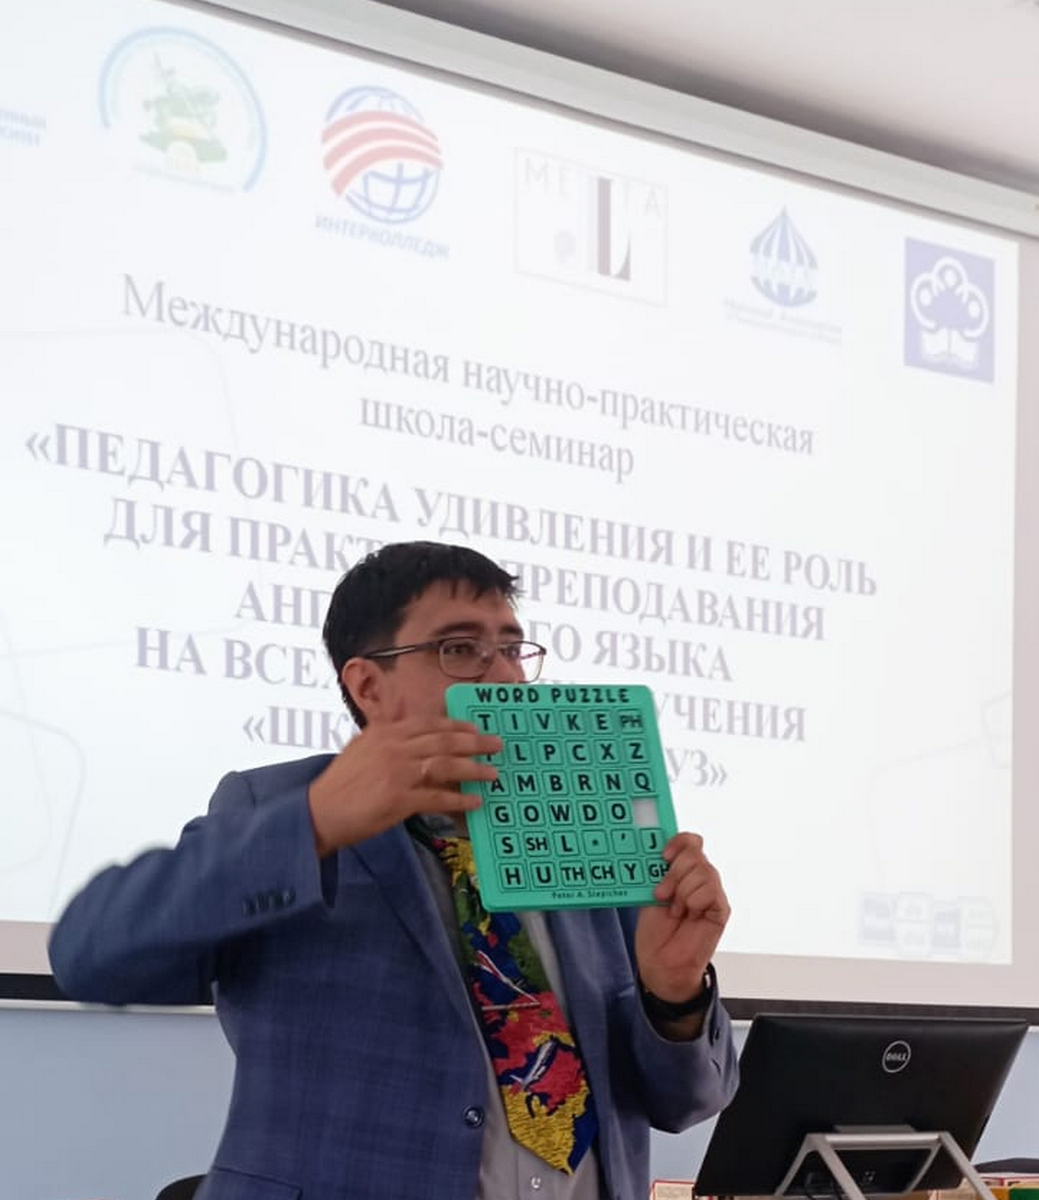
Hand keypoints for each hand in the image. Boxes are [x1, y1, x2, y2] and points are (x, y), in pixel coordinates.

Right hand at [307, 717, 501, 854]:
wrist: (319, 811)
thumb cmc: (341, 782)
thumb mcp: (362, 746)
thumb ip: (385, 731)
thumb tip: (405, 719)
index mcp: (386, 732)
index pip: (430, 723)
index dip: (457, 725)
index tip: (475, 728)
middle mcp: (395, 747)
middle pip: (445, 740)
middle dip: (475, 742)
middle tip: (496, 746)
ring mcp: (398, 772)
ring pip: (447, 766)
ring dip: (474, 769)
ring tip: (492, 774)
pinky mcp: (400, 799)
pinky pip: (438, 797)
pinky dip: (459, 800)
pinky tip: (475, 802)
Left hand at [634, 832, 729, 1002]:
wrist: (660, 962)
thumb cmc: (656, 931)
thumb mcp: (650, 893)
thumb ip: (657, 871)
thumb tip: (654, 850)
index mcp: (682, 870)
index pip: (691, 841)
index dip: (678, 842)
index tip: (663, 856)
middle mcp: (699, 877)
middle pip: (695, 853)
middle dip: (674, 872)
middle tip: (662, 894)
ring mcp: (711, 891)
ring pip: (703, 870)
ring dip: (682, 891)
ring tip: (676, 910)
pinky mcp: (720, 908)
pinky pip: (710, 890)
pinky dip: (694, 901)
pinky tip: (689, 915)